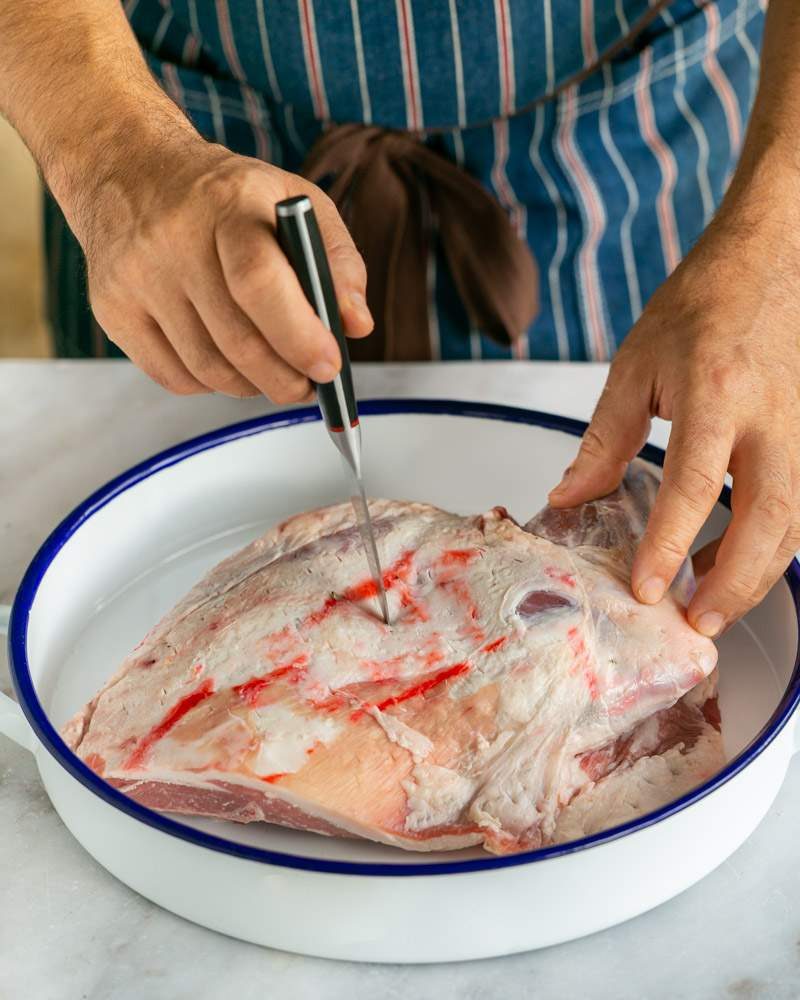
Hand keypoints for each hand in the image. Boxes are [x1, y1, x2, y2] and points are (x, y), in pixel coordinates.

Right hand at [77, 137, 372, 399]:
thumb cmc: (225, 196)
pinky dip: (211, 384)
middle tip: (309, 386)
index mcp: (228, 203)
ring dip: (252, 386)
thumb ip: (337, 260)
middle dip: (285, 378)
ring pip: (207, 368)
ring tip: (273, 374)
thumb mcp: (294, 201)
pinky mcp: (112, 309)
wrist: (129, 170)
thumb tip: (356, 324)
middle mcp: (173, 238)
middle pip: (236, 339)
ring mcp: (136, 277)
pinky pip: (173, 376)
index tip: (328, 366)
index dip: (299, 335)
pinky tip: (228, 363)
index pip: (259, 280)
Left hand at [548, 193, 799, 635]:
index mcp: (715, 393)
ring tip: (710, 606)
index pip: (694, 485)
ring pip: (794, 522)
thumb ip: (604, 440)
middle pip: (769, 520)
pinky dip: (770, 546)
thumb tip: (572, 499)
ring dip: (756, 573)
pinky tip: (731, 563)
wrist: (772, 261)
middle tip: (697, 622)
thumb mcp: (635, 366)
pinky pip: (799, 506)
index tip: (647, 588)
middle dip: (735, 583)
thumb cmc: (703, 305)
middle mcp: (770, 419)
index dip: (671, 544)